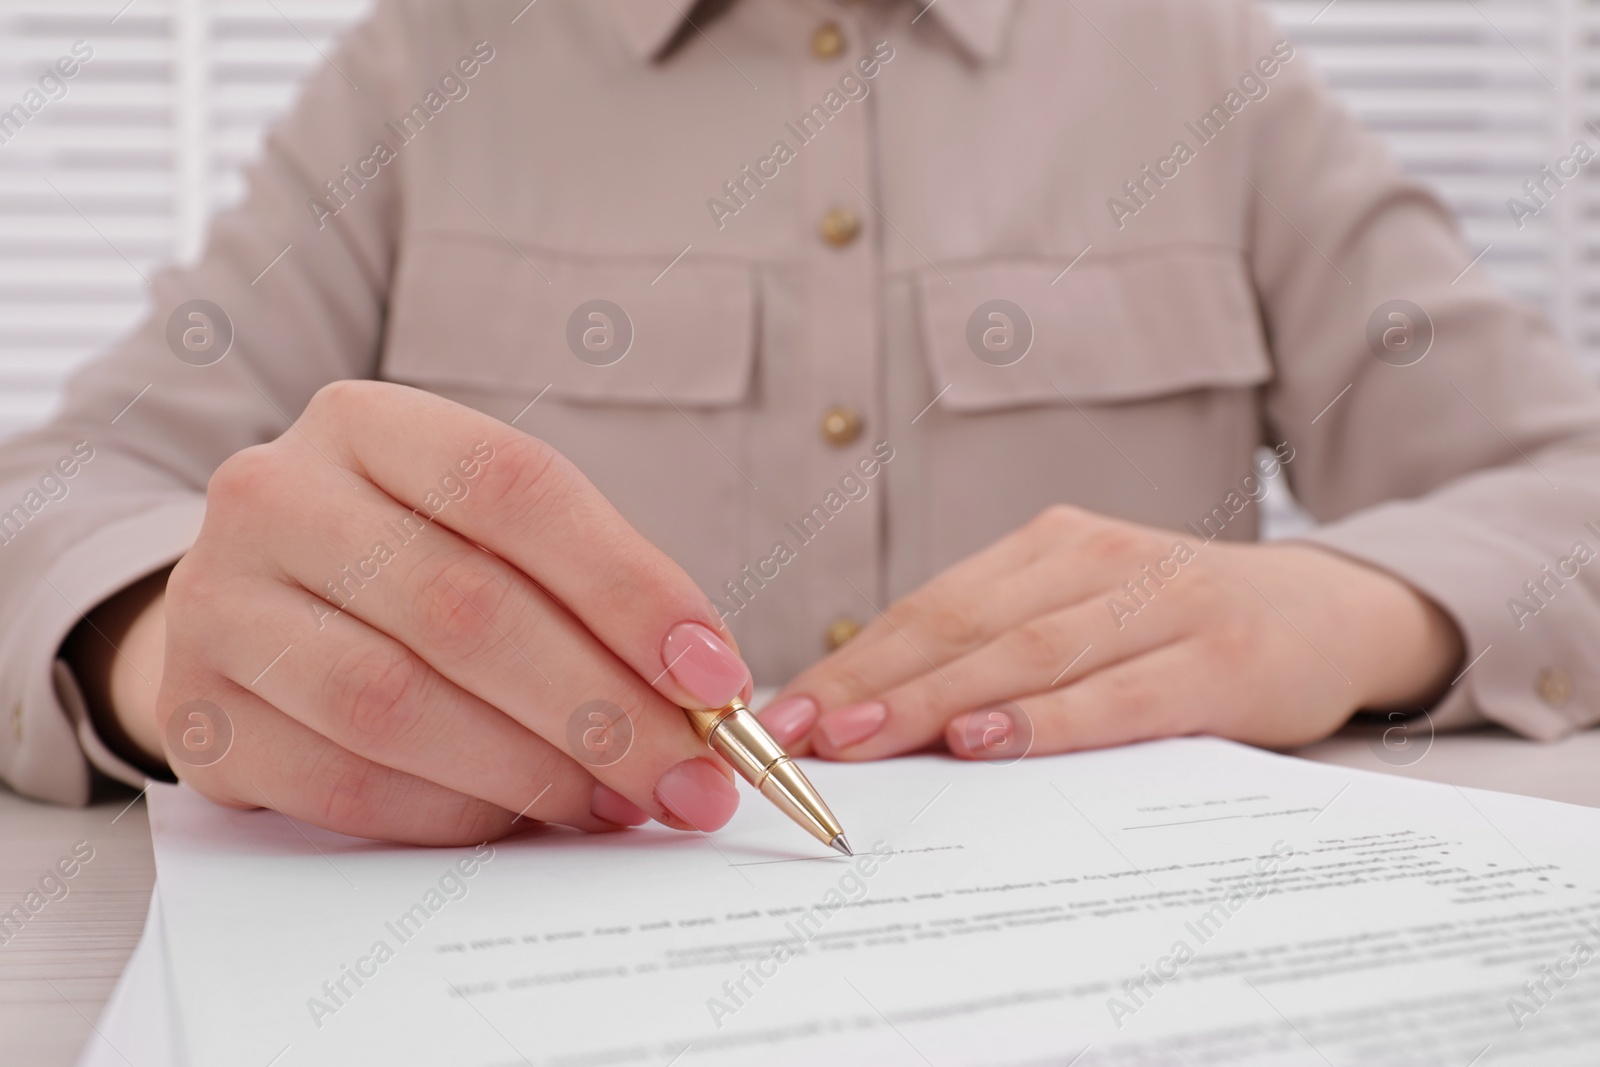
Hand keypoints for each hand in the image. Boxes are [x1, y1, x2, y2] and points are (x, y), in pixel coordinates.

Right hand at [90, 381, 753, 843]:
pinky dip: (456, 814)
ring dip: (535, 772)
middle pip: (465, 608)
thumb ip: (592, 597)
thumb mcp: (493, 535)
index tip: (715, 678)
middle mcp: (277, 495)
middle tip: (690, 775)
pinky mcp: (199, 713)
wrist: (257, 607)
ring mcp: (219, 603)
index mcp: (368, 424)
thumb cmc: (410, 564)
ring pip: (399, 704)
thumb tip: (706, 700)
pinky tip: (521, 817)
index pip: (516, 490)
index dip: (630, 589)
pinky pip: (346, 784)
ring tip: (618, 801)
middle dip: (603, 709)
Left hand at [757, 506, 1462, 761]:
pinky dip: (1044, 720)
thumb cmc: (1181, 626)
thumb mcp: (1088, 613)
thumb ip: (1000, 647)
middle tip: (799, 734)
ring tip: (864, 739)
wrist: (1332, 612)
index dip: (853, 660)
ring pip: (1025, 654)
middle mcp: (1096, 559)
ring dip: (934, 700)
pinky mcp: (1217, 658)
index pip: (930, 607)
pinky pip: (1116, 693)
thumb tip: (873, 709)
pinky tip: (985, 741)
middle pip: (962, 627)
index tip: (784, 712)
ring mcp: (1160, 602)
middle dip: (871, 684)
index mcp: (1051, 546)